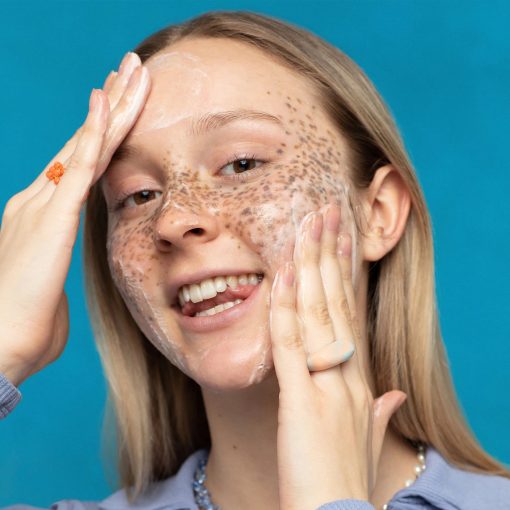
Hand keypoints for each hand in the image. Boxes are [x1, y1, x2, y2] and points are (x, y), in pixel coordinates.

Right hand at [0, 52, 150, 386]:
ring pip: (87, 144)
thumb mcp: (48, 291)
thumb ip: (57, 276)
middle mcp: (39, 201)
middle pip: (83, 143)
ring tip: (130, 69)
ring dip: (111, 105)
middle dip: (109, 105)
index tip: (115, 107)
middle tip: (128, 71)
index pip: (76, 166)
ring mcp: (43, 204)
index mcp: (41, 218)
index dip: (97, 134)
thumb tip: (58, 286)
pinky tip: (108, 102)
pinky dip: (95, 133)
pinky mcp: (53, 217)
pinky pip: (79, 166)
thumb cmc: (25, 328)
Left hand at [269, 202, 406, 509]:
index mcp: (360, 381)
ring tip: (308, 225)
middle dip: (331, 254)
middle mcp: (350, 377)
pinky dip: (288, 309)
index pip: (351, 315)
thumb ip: (381, 413)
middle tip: (325, 211)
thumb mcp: (366, 439)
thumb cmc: (344, 479)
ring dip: (312, 266)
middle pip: (338, 304)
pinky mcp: (304, 405)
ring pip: (319, 315)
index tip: (340, 241)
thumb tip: (395, 395)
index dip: (345, 275)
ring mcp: (329, 388)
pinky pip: (293, 347)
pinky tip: (285, 276)